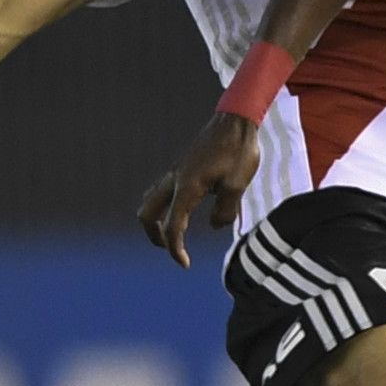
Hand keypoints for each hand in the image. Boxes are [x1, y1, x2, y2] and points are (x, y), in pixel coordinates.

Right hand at [142, 114, 259, 267]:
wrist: (235, 121)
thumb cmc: (239, 150)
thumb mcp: (238, 184)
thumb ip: (225, 210)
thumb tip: (215, 226)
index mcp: (187, 187)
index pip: (173, 226)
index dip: (175, 249)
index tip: (185, 264)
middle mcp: (175, 180)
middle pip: (146, 214)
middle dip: (155, 235)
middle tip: (172, 249)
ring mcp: (175, 172)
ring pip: (150, 201)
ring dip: (156, 220)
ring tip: (174, 233)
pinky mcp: (181, 167)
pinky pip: (162, 191)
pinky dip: (165, 207)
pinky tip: (184, 210)